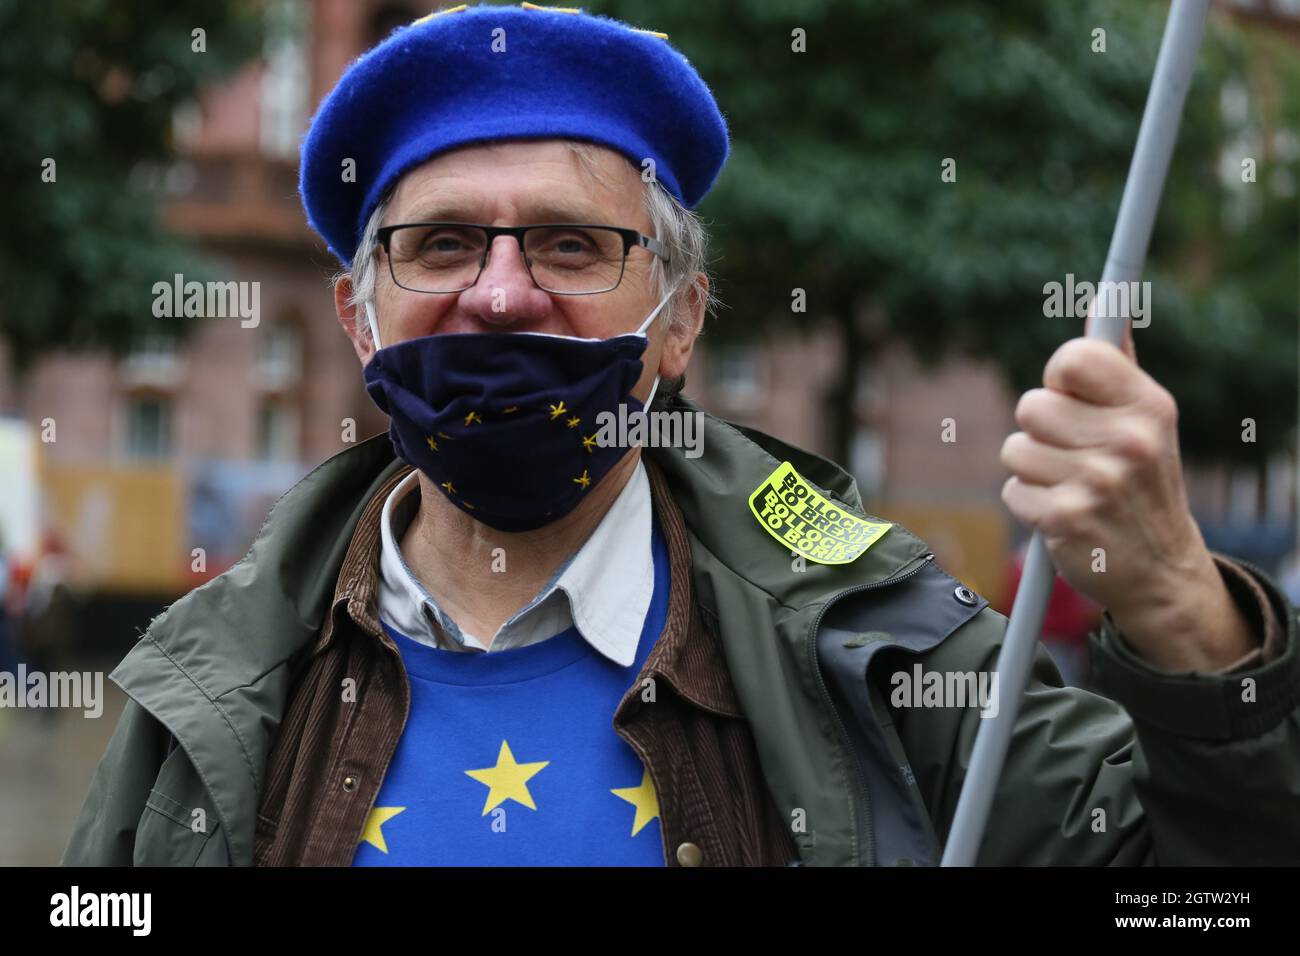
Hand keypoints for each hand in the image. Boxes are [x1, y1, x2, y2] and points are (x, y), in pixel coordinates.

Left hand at [999, 323, 1255, 671]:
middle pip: (1032, 405)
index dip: (1059, 379)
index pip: (1073, 359)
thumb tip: (1101, 304)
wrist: (1160, 569)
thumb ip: (1117, 363)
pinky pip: (1013, 490)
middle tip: (1075, 455)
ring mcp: (1097, 482)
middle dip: (1042, 431)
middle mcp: (1128, 441)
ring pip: (1015, 449)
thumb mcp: (1145, 421)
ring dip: (1033, 470)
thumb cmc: (1142, 482)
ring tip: (1069, 486)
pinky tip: (1064, 513)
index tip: (1073, 400)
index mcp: (1148, 407)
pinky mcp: (1066, 519)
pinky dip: (1029, 504)